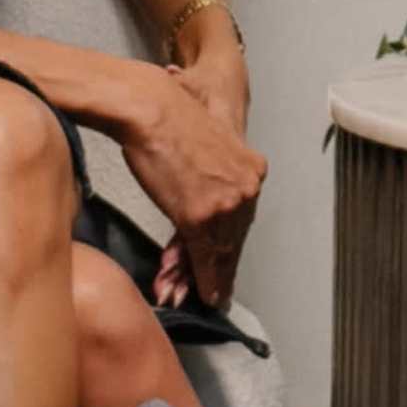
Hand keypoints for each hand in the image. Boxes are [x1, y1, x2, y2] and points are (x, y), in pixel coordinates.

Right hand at [103, 62, 266, 309]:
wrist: (153, 108)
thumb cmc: (172, 121)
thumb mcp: (208, 148)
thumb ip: (215, 178)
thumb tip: (206, 200)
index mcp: (252, 169)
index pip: (242, 218)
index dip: (231, 246)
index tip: (227, 266)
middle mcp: (246, 188)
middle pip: (235, 237)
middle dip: (222, 267)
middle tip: (215, 292)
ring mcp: (224, 203)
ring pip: (221, 251)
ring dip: (211, 279)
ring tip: (209, 298)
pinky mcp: (199, 215)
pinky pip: (203, 255)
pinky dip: (202, 277)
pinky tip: (203, 292)